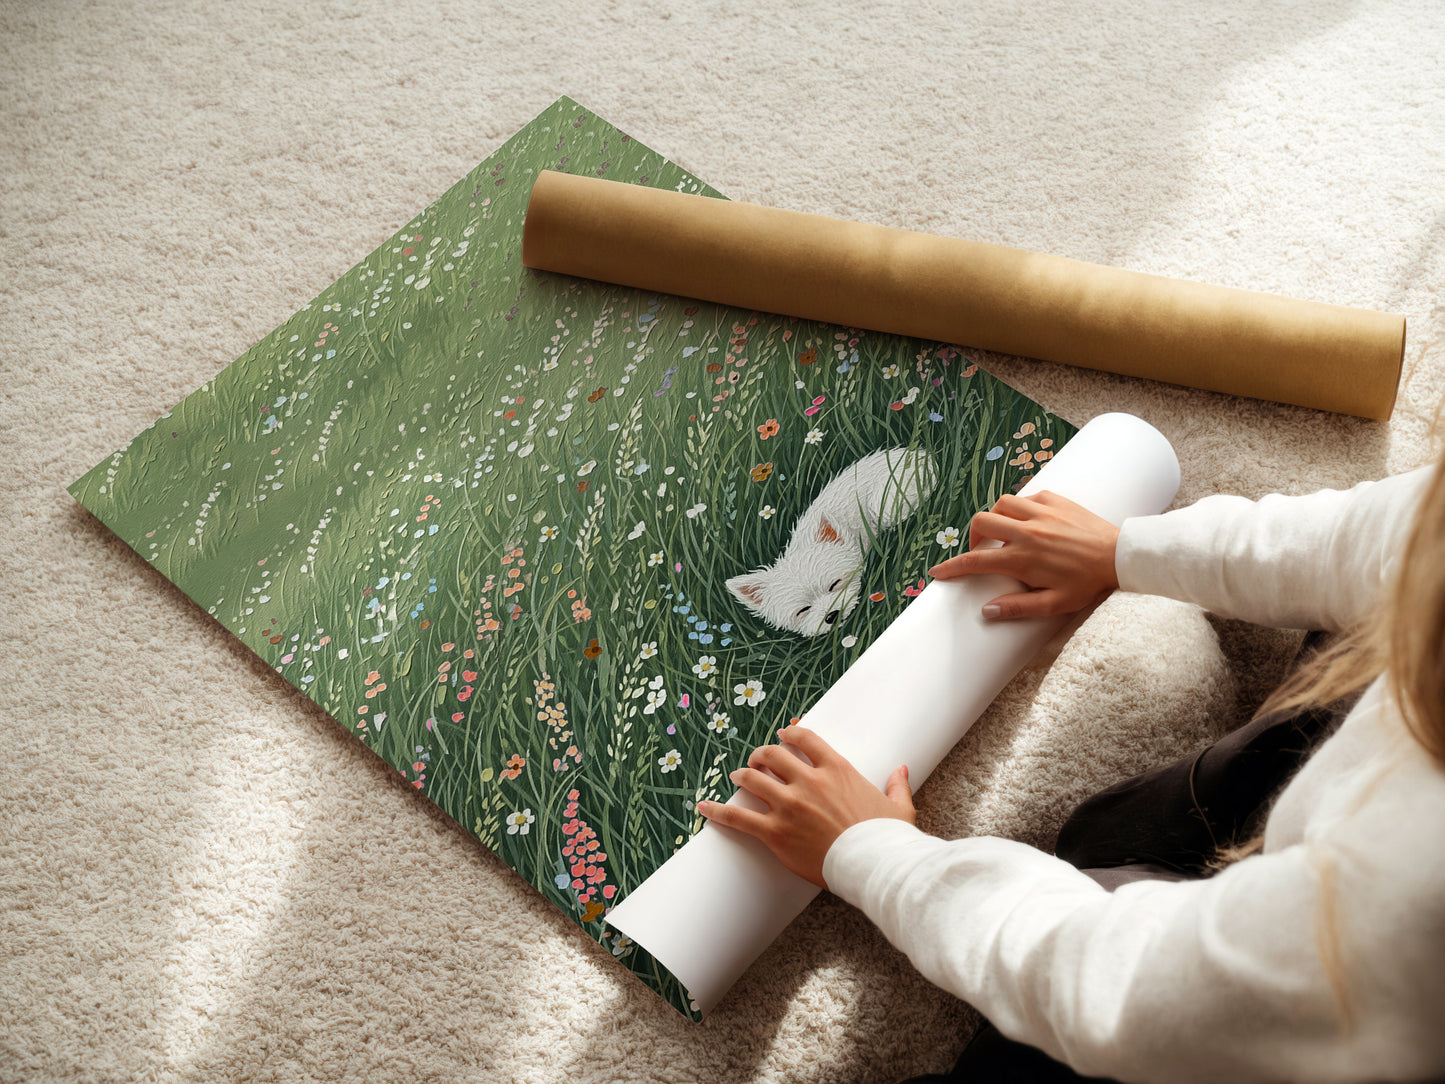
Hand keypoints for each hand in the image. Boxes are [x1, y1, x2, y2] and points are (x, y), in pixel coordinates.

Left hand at [697, 725, 914, 889]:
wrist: (875, 866)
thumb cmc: (887, 839)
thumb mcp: (898, 807)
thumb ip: (897, 785)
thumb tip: (901, 770)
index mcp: (837, 769)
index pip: (805, 739)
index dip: (789, 733)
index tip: (782, 735)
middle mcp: (809, 781)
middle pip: (772, 755)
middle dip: (761, 754)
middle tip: (757, 759)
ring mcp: (789, 806)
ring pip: (753, 779)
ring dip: (742, 775)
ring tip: (737, 776)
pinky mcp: (775, 832)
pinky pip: (738, 817)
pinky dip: (718, 811)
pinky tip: (703, 807)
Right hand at [928, 491, 1119, 619]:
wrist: (1120, 556)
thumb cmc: (1088, 583)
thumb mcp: (1054, 604)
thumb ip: (1018, 608)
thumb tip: (986, 610)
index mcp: (1023, 558)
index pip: (976, 561)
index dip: (952, 567)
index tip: (938, 572)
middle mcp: (1027, 531)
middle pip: (981, 523)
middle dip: (972, 537)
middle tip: (981, 551)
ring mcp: (1041, 512)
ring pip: (1001, 504)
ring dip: (995, 518)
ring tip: (1003, 533)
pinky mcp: (1055, 500)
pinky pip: (1026, 497)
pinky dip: (1020, 508)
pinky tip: (1028, 521)